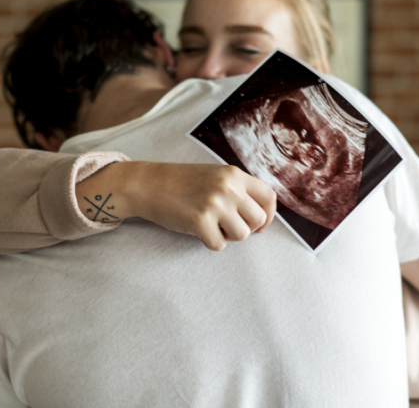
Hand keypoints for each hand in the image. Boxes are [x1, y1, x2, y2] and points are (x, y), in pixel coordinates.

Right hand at [76, 161, 276, 250]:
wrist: (149, 184)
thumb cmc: (182, 183)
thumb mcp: (215, 176)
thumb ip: (238, 189)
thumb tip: (262, 215)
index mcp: (234, 174)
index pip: (269, 197)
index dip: (269, 215)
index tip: (258, 225)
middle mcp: (228, 187)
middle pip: (258, 220)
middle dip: (246, 228)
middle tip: (228, 225)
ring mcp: (215, 204)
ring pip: (242, 235)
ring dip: (228, 236)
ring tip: (212, 226)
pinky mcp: (200, 221)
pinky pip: (219, 244)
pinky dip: (210, 242)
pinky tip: (198, 230)